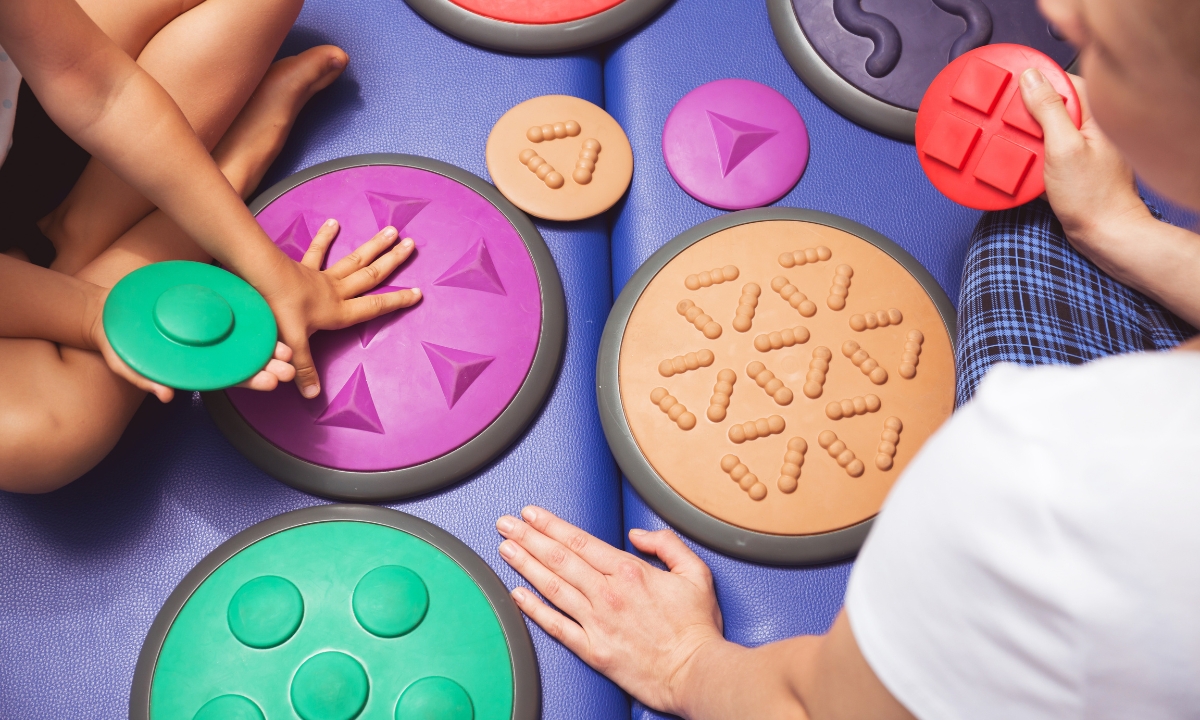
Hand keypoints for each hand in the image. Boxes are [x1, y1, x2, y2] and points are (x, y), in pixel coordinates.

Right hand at [86, 289, 297, 402]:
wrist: (109, 314)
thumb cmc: (119, 345)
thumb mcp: (126, 364)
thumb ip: (145, 380)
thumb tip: (165, 396)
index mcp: (195, 368)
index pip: (228, 377)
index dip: (251, 380)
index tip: (271, 383)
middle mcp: (207, 353)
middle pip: (245, 362)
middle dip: (269, 366)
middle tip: (289, 368)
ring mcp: (208, 334)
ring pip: (244, 342)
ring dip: (267, 345)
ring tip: (288, 349)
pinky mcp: (205, 314)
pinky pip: (232, 317)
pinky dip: (251, 319)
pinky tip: (270, 318)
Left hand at [257, 219, 421, 398]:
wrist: (259, 278)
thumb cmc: (278, 310)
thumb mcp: (293, 344)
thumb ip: (305, 369)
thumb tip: (312, 396)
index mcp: (338, 311)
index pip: (375, 306)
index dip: (398, 301)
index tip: (418, 292)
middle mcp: (335, 292)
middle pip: (370, 275)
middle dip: (393, 261)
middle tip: (412, 245)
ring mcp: (321, 277)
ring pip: (354, 260)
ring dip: (374, 246)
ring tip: (392, 231)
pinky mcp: (303, 268)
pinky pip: (318, 252)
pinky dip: (326, 238)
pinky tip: (334, 223)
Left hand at [496, 506, 724, 714]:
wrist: (696, 672)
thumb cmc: (696, 627)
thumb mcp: (695, 573)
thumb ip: (666, 544)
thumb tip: (637, 535)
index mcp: (630, 572)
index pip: (579, 542)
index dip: (551, 525)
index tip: (531, 513)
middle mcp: (608, 594)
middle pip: (558, 559)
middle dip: (528, 537)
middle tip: (505, 524)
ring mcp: (597, 623)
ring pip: (552, 587)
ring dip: (525, 565)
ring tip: (506, 549)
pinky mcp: (593, 650)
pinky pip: (557, 626)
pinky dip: (534, 609)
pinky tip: (517, 595)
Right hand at [1020, 68, 1155, 275]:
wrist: (1104, 233)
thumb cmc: (1092, 197)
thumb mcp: (1063, 148)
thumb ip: (1048, 110)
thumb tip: (1032, 78)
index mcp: (1095, 114)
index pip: (1064, 82)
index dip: (1036, 83)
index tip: (1011, 87)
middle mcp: (1090, 127)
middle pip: (1052, 105)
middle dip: (1027, 113)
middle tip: (1008, 122)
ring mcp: (1082, 146)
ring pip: (1046, 129)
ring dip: (1027, 137)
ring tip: (1015, 146)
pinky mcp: (1073, 164)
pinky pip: (1046, 150)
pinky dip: (1032, 155)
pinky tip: (1024, 165)